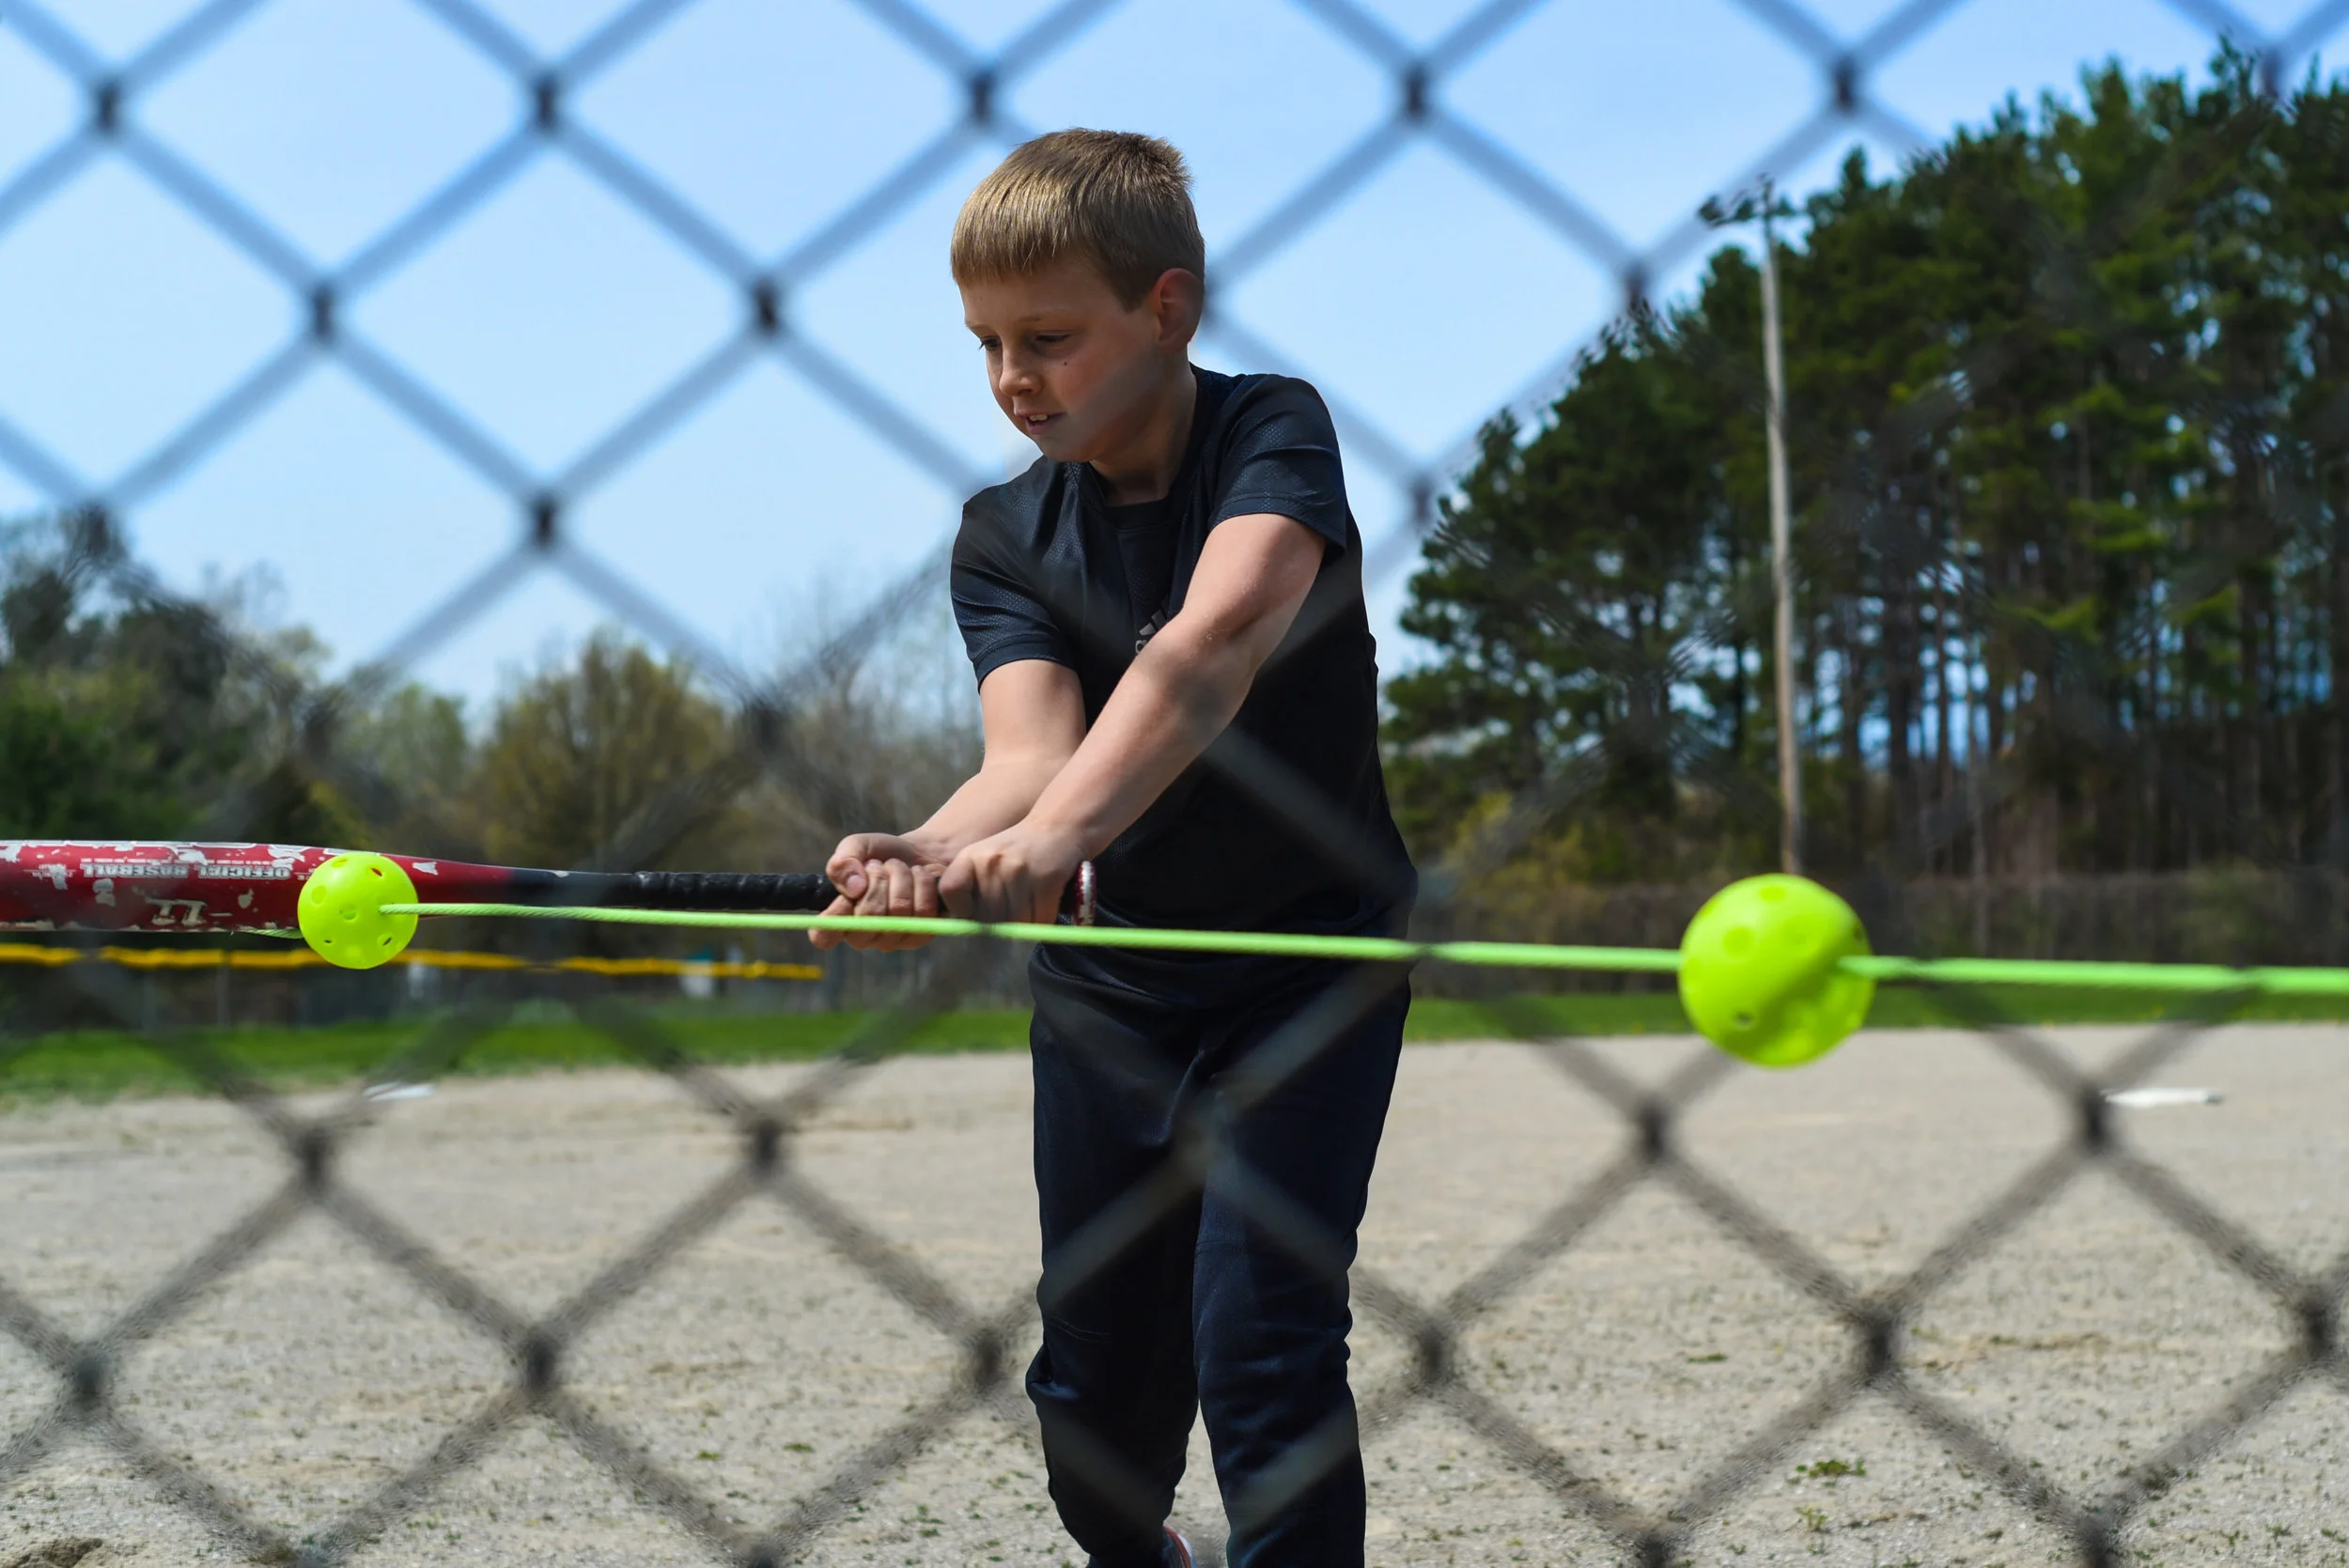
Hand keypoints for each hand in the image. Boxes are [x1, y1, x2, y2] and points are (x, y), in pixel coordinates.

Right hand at [811, 833, 947, 951]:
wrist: (921, 854)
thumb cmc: (882, 854)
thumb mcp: (857, 847)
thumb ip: (843, 862)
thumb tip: (854, 889)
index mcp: (839, 919)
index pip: (824, 936)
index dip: (835, 915)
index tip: (847, 892)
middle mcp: (864, 936)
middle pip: (867, 918)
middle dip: (877, 880)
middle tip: (880, 866)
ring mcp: (893, 939)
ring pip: (898, 911)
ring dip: (901, 877)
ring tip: (899, 868)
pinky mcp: (921, 935)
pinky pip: (923, 912)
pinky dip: (922, 884)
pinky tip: (919, 877)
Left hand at [940, 821, 1088, 924]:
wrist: (1057, 826)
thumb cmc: (1018, 851)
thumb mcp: (985, 861)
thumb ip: (973, 891)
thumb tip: (971, 933)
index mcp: (970, 857)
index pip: (950, 890)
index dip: (961, 910)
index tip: (974, 912)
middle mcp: (991, 862)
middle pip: (986, 917)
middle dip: (998, 927)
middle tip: (1009, 918)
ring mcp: (1018, 871)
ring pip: (1014, 923)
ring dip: (1022, 927)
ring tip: (1028, 910)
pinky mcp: (1046, 880)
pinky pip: (1039, 919)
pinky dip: (1041, 921)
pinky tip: (1042, 907)